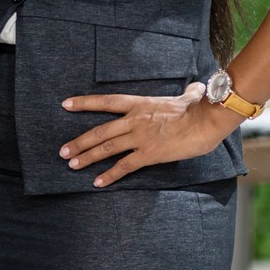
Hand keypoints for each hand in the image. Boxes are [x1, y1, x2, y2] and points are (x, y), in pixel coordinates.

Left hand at [58, 82, 241, 186]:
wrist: (206, 122)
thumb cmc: (199, 109)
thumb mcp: (188, 96)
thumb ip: (187, 92)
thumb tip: (195, 86)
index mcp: (139, 104)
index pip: (105, 102)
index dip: (84, 103)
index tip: (65, 104)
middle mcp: (134, 120)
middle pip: (100, 131)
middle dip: (80, 141)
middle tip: (63, 151)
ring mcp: (140, 138)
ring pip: (107, 148)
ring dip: (87, 157)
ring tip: (72, 165)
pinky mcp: (149, 154)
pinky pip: (124, 166)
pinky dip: (109, 175)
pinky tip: (97, 182)